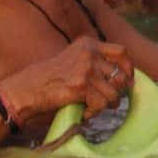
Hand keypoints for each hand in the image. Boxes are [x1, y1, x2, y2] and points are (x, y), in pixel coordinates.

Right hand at [4, 37, 133, 120]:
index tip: (128, 81)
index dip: (129, 68)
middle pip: (120, 74)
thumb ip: (94, 62)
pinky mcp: (81, 86)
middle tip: (111, 100)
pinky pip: (101, 103)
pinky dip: (95, 112)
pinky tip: (85, 113)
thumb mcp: (73, 60)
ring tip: (95, 108)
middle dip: (119, 91)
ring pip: (113, 92)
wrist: (28, 89)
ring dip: (107, 104)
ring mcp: (85, 69)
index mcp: (87, 44)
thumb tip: (124, 78)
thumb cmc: (49, 78)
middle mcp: (89, 54)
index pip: (122, 52)